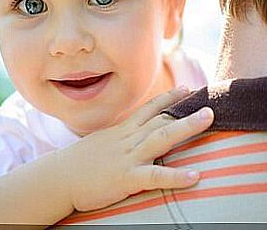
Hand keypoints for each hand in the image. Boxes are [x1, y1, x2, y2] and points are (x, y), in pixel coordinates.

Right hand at [56, 87, 213, 211]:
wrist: (57, 178)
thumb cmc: (80, 162)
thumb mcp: (102, 142)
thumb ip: (121, 137)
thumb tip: (133, 133)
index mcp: (123, 131)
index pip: (149, 109)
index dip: (169, 98)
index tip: (187, 88)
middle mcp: (128, 139)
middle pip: (160, 119)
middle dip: (185, 109)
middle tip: (209, 103)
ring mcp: (128, 157)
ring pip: (161, 138)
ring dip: (186, 127)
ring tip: (208, 119)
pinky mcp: (126, 178)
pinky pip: (154, 175)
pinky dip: (175, 175)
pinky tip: (195, 176)